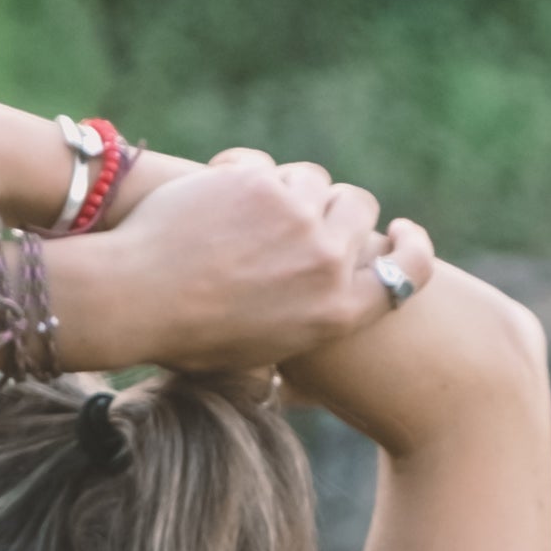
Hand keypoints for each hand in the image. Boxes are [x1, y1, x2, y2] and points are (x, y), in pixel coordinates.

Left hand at [83, 151, 429, 380]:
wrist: (137, 300)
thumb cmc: (187, 340)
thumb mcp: (255, 362)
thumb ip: (290, 350)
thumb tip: (291, 384)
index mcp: (337, 312)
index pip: (408, 272)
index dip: (413, 247)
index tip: (402, 231)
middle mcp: (327, 263)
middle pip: (359, 208)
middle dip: (336, 205)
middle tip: (305, 210)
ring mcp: (297, 218)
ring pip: (314, 180)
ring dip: (289, 186)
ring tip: (251, 203)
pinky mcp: (262, 184)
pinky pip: (267, 166)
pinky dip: (244, 173)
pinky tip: (218, 188)